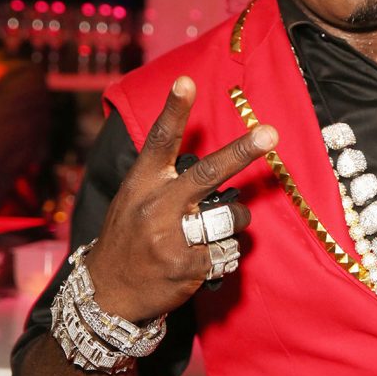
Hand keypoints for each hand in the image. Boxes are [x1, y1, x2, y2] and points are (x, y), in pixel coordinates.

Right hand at [83, 76, 276, 322]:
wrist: (106, 294)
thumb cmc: (130, 237)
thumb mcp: (135, 199)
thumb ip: (166, 177)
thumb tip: (211, 156)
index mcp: (143, 183)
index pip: (160, 141)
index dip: (175, 110)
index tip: (186, 81)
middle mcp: (157, 207)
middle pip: (208, 174)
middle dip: (242, 151)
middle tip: (270, 132)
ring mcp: (172, 238)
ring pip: (230, 216)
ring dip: (235, 221)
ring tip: (214, 231)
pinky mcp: (189, 267)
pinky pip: (229, 250)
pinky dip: (226, 254)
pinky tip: (206, 259)